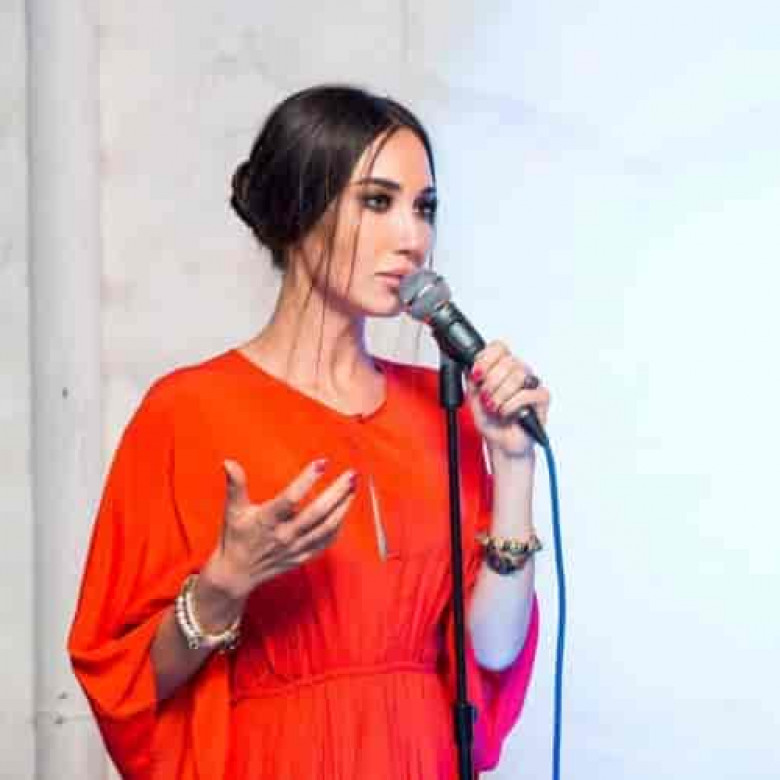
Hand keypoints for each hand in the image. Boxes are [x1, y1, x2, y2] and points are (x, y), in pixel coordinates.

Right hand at [202, 458, 356, 600]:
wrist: (237, 574)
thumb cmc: (236, 537)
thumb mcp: (233, 510)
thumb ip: (235, 485)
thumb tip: (229, 462)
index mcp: (267, 520)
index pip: (290, 498)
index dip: (307, 479)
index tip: (322, 462)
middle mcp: (284, 535)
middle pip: (317, 512)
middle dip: (337, 492)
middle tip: (351, 474)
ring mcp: (296, 548)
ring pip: (327, 527)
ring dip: (343, 507)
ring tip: (353, 488)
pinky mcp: (303, 557)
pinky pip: (327, 541)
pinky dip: (339, 526)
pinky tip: (344, 510)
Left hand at [467, 341, 550, 458]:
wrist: (500, 442)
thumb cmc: (490, 420)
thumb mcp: (472, 396)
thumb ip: (472, 377)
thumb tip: (471, 363)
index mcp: (501, 367)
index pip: (499, 347)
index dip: (486, 358)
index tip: (477, 375)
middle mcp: (518, 372)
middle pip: (508, 361)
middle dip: (491, 383)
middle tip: (485, 399)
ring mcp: (531, 383)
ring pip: (518, 375)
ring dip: (500, 395)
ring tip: (495, 408)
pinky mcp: (542, 398)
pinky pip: (528, 393)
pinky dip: (512, 405)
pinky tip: (507, 412)